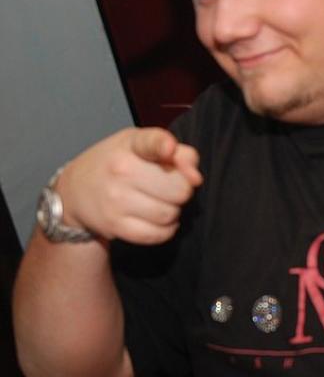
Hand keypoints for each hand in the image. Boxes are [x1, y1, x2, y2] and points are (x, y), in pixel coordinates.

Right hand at [53, 128, 202, 244]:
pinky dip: (166, 229)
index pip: (151, 142)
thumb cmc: (119, 161)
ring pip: (170, 214)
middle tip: (171, 187)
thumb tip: (196, 177)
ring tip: (162, 202)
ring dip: (174, 211)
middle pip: (179, 189)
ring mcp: (116, 199)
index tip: (169, 148)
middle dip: (182, 190)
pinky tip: (159, 219)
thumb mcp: (143, 144)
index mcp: (132, 144)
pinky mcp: (114, 226)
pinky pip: (157, 234)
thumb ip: (179, 152)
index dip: (164, 145)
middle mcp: (122, 170)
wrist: (74, 190)